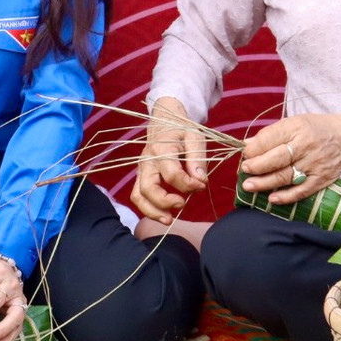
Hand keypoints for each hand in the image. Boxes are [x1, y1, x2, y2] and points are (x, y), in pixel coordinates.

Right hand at [131, 96, 208, 223]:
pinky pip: (138, 196)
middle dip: (165, 202)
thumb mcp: (195, 137)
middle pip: (148, 188)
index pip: (172, 174)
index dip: (188, 184)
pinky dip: (148, 208)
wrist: (164, 121)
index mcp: (161, 149)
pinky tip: (164, 214)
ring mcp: (141, 169)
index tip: (202, 185)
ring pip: (138, 195)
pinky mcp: (141, 176)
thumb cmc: (181, 130)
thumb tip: (201, 180)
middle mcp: (147, 161)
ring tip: (169, 220)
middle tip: (182, 204)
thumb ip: (198, 158)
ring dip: (152, 211)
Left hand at [240, 112, 340, 203]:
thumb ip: (270, 134)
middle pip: (277, 159)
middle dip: (257, 166)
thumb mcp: (294, 123)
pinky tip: (272, 199)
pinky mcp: (322, 179)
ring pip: (286, 176)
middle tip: (244, 170)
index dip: (254, 149)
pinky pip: (302, 191)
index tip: (244, 154)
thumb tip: (246, 145)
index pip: (270, 139)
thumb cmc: (315, 129)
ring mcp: (314, 164)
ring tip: (249, 186)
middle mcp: (306, 146)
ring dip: (265, 183)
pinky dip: (286, 196)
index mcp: (297, 128)